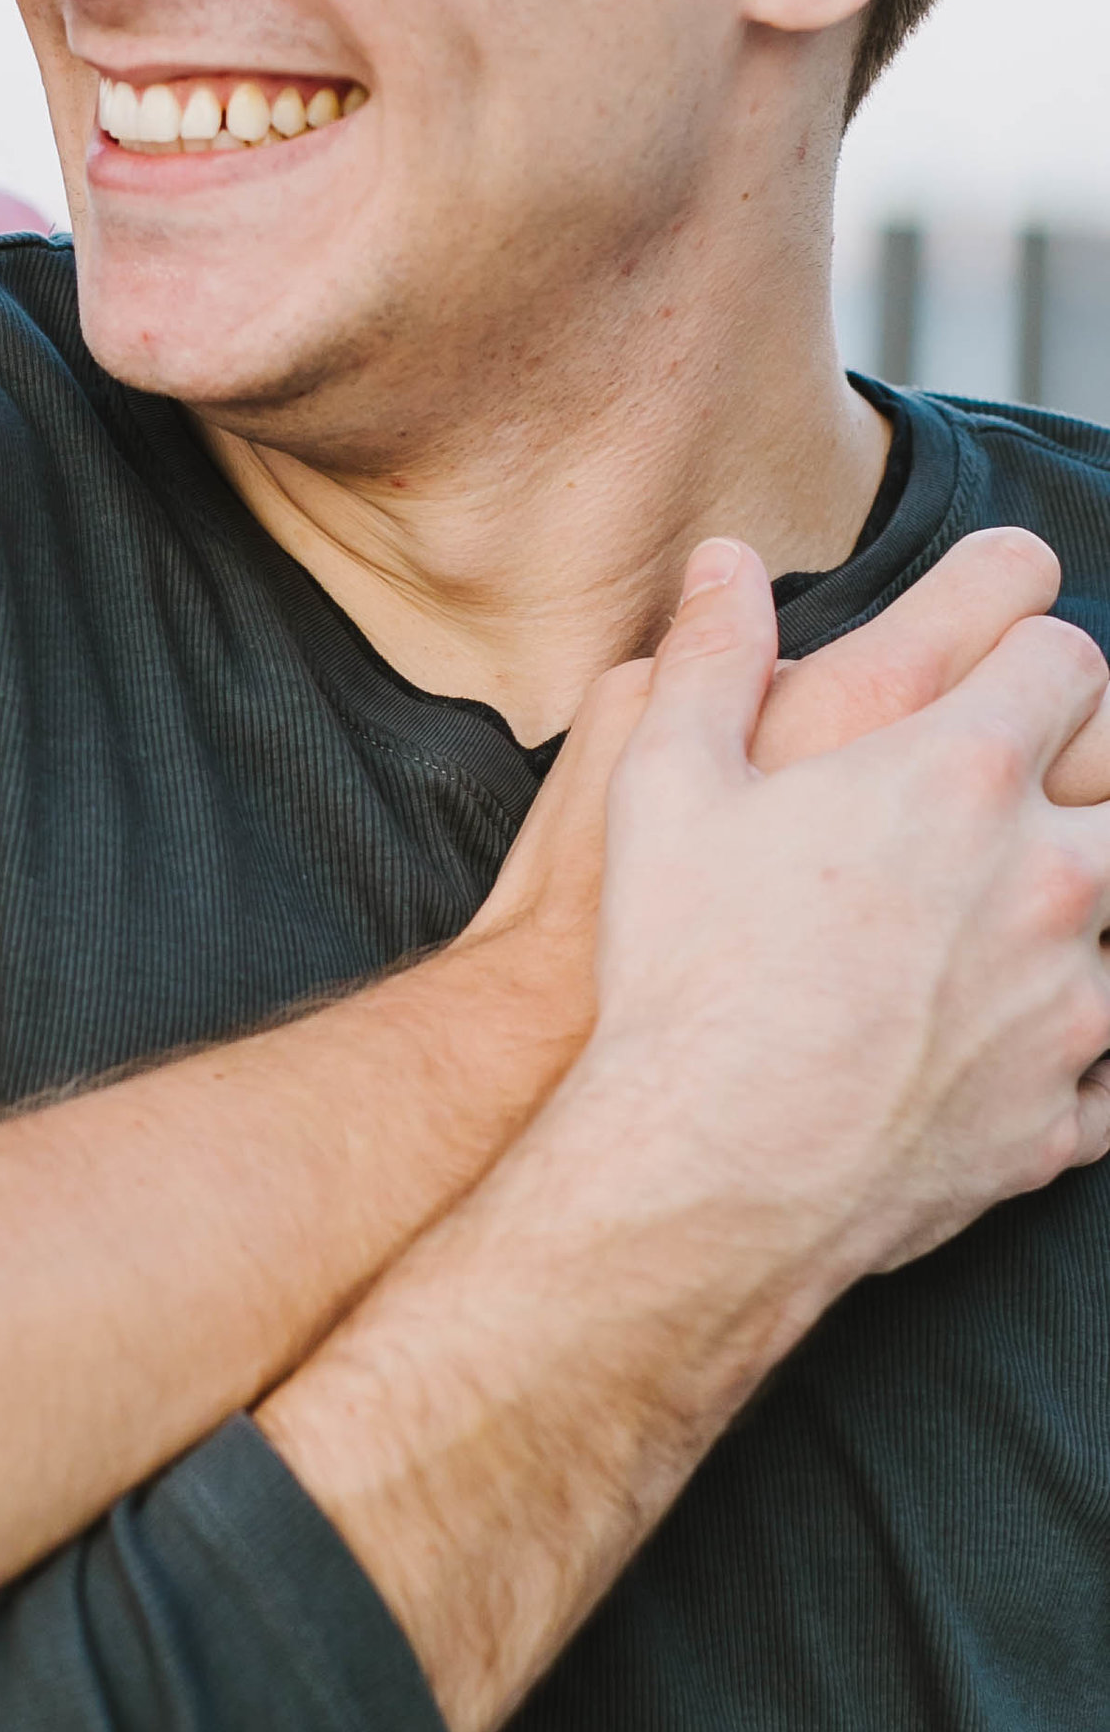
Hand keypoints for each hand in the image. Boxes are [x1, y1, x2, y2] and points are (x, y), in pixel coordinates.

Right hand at [584, 536, 1109, 1315]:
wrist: (712, 1168)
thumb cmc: (683, 971)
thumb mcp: (663, 786)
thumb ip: (708, 659)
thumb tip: (725, 562)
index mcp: (959, 772)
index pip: (1062, 654)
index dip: (1025, 653)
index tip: (990, 675)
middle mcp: (1047, 875)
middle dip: (1078, 771)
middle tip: (1004, 794)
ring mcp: (1072, 999)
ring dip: (1076, 908)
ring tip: (999, 925)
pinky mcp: (1064, 1107)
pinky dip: (1074, 1053)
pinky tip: (1010, 1046)